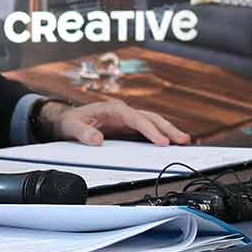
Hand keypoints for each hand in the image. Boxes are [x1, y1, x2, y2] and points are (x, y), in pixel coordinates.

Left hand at [45, 100, 188, 146]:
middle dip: (167, 128)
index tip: (161, 141)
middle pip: (149, 117)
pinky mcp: (128, 127)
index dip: (149, 129)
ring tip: (184, 142)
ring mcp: (127, 119)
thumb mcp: (71, 127)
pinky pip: (147, 130)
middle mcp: (123, 112)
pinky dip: (160, 135)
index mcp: (112, 108)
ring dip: (168, 131)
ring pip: (152, 122)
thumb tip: (97, 140)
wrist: (68, 120)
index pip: (135, 118)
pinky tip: (170, 144)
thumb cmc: (71, 121)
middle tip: (182, 140)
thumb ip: (83, 132)